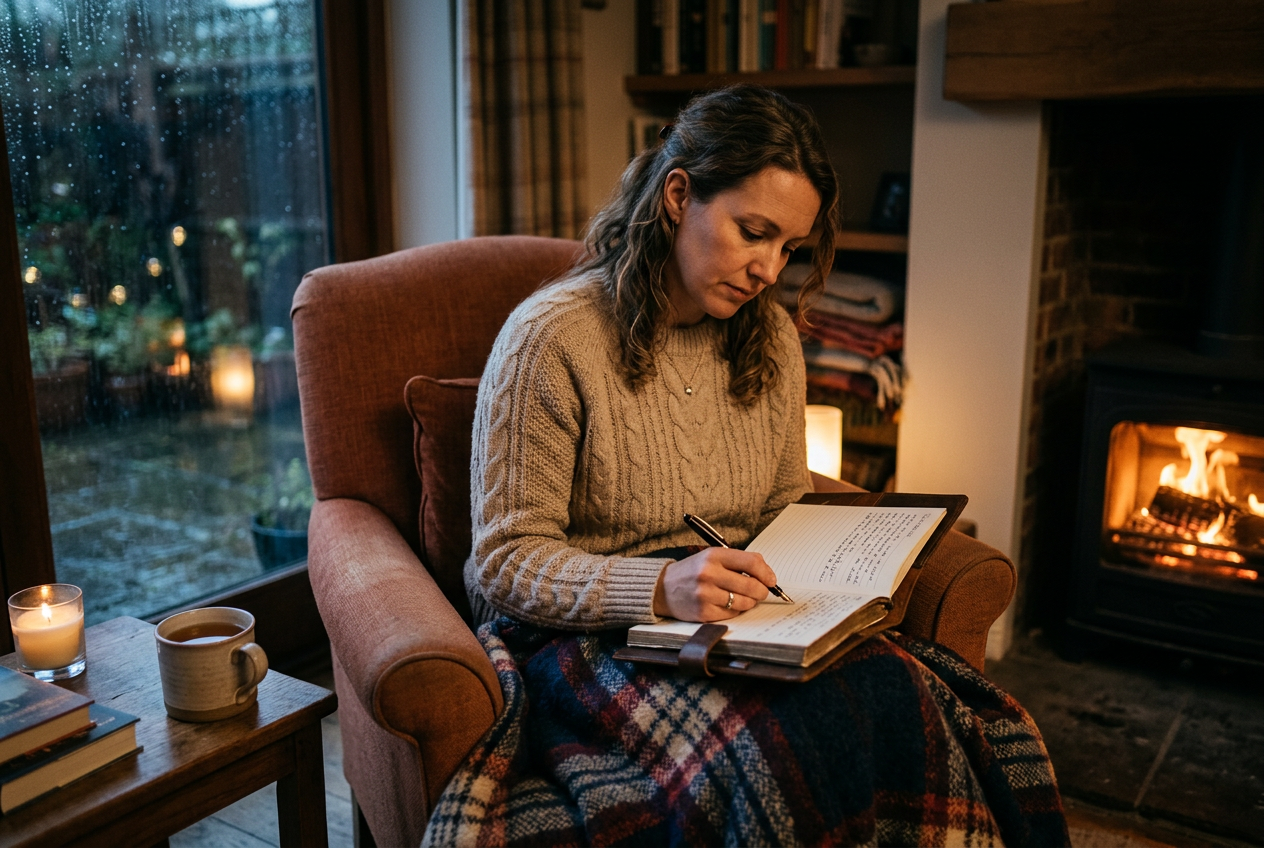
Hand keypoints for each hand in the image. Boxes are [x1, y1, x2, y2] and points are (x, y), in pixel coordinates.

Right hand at [652, 547, 776, 621]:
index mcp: (714, 556)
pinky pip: (732, 613)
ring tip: (744, 598)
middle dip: (762, 591)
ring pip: (744, 602)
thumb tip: (767, 574)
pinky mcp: (704, 612)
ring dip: (749, 602)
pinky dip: (735, 610)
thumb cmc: (693, 571)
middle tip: (761, 592)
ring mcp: (706, 594)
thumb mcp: (712, 557)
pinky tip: (727, 604)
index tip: (771, 580)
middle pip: (752, 585)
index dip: (766, 573)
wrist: (662, 588)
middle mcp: (709, 574)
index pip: (751, 562)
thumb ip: (738, 561)